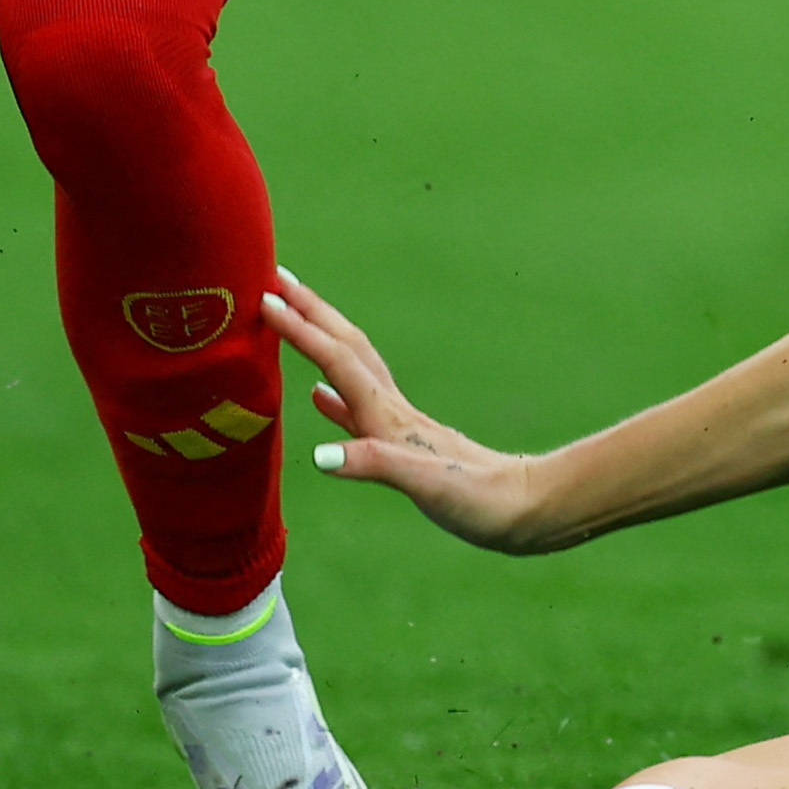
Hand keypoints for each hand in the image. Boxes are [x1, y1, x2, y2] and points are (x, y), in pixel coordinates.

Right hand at [273, 267, 564, 553]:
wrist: (523, 509)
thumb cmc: (480, 500)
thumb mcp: (428, 485)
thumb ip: (374, 465)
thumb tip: (320, 456)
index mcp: (389, 416)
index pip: (337, 360)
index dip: (300, 330)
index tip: (264, 299)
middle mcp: (391, 411)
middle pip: (345, 347)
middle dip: (310, 311)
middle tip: (274, 279)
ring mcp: (398, 424)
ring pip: (349, 368)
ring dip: (319, 340)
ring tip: (291, 319)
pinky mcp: (404, 444)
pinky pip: (356, 407)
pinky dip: (332, 394)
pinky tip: (318, 395)